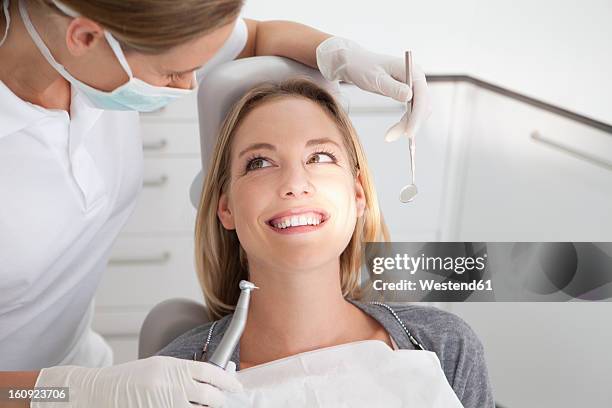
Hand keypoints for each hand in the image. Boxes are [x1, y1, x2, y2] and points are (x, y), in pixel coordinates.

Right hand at [31, 356, 242, 407]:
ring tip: (208, 407)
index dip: (227, 380)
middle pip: (209, 396)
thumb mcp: (159, 367)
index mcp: (172, 367)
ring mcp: (164, 402)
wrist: (99, 391)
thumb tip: (207, 380)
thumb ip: (182, 373)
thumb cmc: (128, 379)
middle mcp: (171, 384)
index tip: (236, 387)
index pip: (208, 372)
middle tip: (225, 403)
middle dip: (221, 401)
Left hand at [316, 36, 431, 140]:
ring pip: (418, 111)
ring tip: (390, 136)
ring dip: (407, 125)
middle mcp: (416, 77)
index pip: (421, 96)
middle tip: (392, 137)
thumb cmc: (363, 67)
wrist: (355, 63)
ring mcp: (413, 86)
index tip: (409, 132)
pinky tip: (394, 131)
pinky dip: (405, 122)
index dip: (417, 115)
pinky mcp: (407, 93)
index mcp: (412, 70)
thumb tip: (409, 96)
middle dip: (411, 124)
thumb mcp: (375, 78)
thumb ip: (392, 87)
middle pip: (423, 105)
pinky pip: (412, 111)